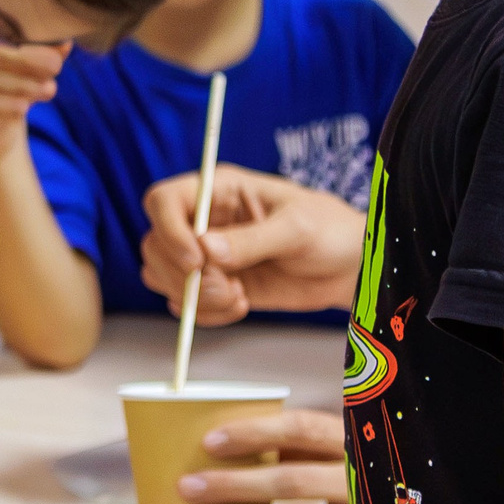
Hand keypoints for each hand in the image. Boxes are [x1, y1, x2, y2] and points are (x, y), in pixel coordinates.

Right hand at [0, 44, 67, 159]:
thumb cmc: (11, 98)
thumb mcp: (31, 78)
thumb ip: (44, 60)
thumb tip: (66, 43)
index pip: (0, 39)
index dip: (28, 47)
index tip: (56, 58)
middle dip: (25, 61)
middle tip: (56, 69)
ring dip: (20, 85)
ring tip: (49, 90)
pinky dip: (3, 106)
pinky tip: (23, 109)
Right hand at [140, 167, 364, 324]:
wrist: (347, 269)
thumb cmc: (330, 231)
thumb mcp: (297, 228)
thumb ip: (253, 239)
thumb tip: (207, 250)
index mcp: (219, 190)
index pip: (163, 201)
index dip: (169, 230)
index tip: (197, 260)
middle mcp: (204, 220)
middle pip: (155, 244)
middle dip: (184, 274)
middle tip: (227, 287)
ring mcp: (205, 255)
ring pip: (161, 275)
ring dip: (193, 297)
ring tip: (238, 297)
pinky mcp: (213, 284)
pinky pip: (183, 302)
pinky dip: (205, 313)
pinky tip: (240, 305)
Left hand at [179, 409, 355, 503]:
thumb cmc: (354, 476)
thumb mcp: (334, 449)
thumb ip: (295, 444)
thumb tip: (220, 445)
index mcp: (354, 444)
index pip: (302, 430)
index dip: (254, 434)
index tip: (209, 442)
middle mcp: (364, 484)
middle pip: (293, 482)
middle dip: (234, 485)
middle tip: (188, 488)